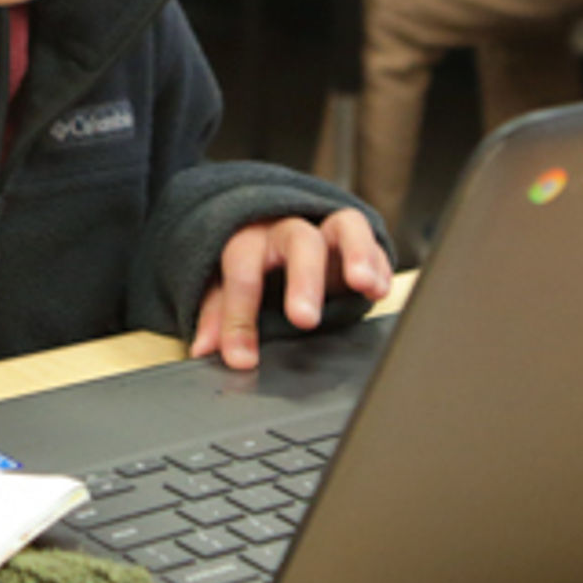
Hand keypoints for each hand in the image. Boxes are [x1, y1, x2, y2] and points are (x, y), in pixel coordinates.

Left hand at [190, 209, 395, 370]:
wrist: (273, 224)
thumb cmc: (251, 261)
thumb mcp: (224, 283)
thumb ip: (217, 313)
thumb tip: (204, 348)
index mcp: (249, 239)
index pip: (242, 271)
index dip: (238, 316)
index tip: (241, 358)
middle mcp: (289, 229)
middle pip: (298, 241)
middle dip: (303, 279)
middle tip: (304, 319)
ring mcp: (327, 231)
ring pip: (345, 225)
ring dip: (357, 253)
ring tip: (364, 285)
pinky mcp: (357, 239)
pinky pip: (373, 241)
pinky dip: (378, 264)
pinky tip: (378, 289)